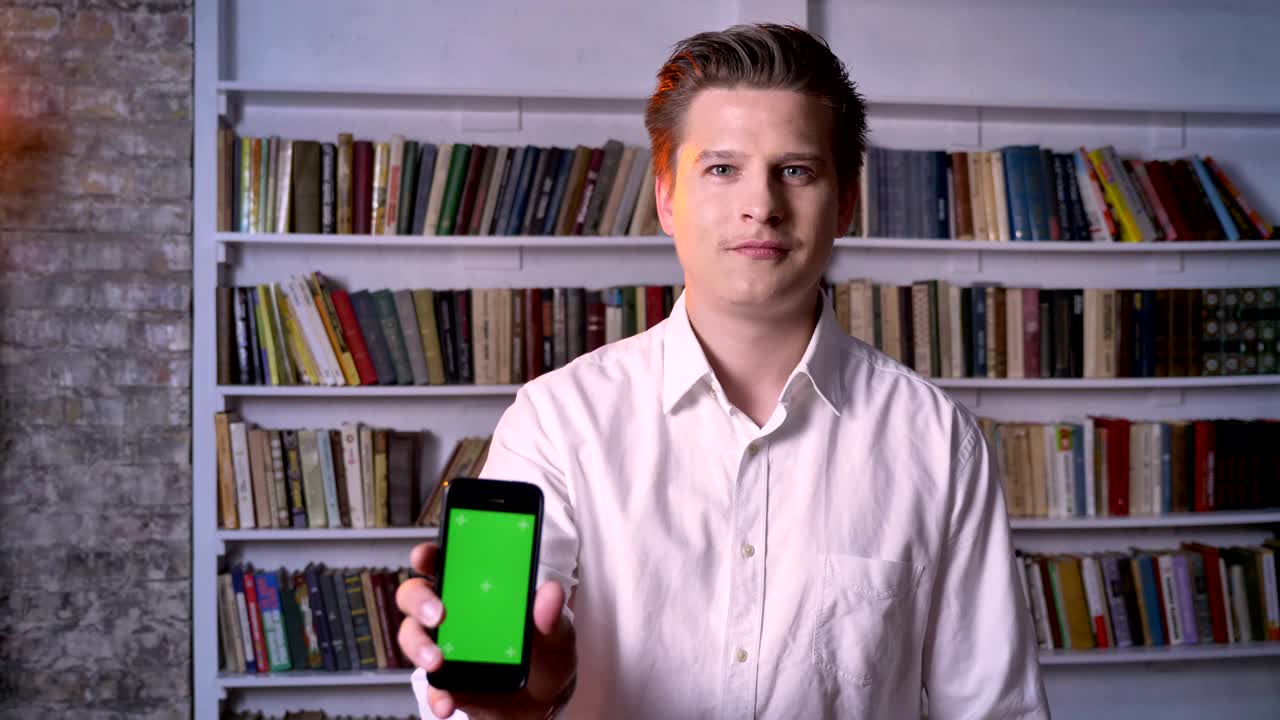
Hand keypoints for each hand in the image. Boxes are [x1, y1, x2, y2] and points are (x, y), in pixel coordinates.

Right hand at [396, 542, 577, 718]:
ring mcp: (444, 646)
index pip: (446, 561)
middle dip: (420, 600)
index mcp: (477, 589)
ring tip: (438, 660)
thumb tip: (551, 593)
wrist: (544, 703)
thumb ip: (552, 615)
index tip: (426, 555)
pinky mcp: (445, 681)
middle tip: (438, 613)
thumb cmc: (545, 656)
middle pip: (416, 594)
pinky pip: (429, 685)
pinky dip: (435, 693)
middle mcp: (454, 613)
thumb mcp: (557, 634)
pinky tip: (447, 700)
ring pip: (412, 636)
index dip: (429, 554)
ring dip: (419, 646)